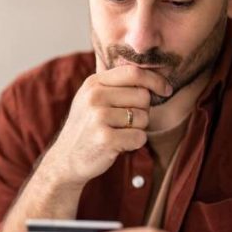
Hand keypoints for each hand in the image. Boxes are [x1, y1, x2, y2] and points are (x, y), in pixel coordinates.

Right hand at [40, 65, 171, 186]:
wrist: (65, 159)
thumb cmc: (86, 128)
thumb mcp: (91, 98)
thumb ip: (115, 84)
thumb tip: (151, 73)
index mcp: (93, 83)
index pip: (133, 72)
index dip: (155, 80)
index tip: (166, 90)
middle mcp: (94, 97)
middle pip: (143, 96)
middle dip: (142, 111)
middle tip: (125, 122)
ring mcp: (99, 118)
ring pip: (144, 118)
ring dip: (137, 129)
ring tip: (117, 133)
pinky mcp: (106, 139)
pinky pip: (139, 137)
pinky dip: (134, 144)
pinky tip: (117, 145)